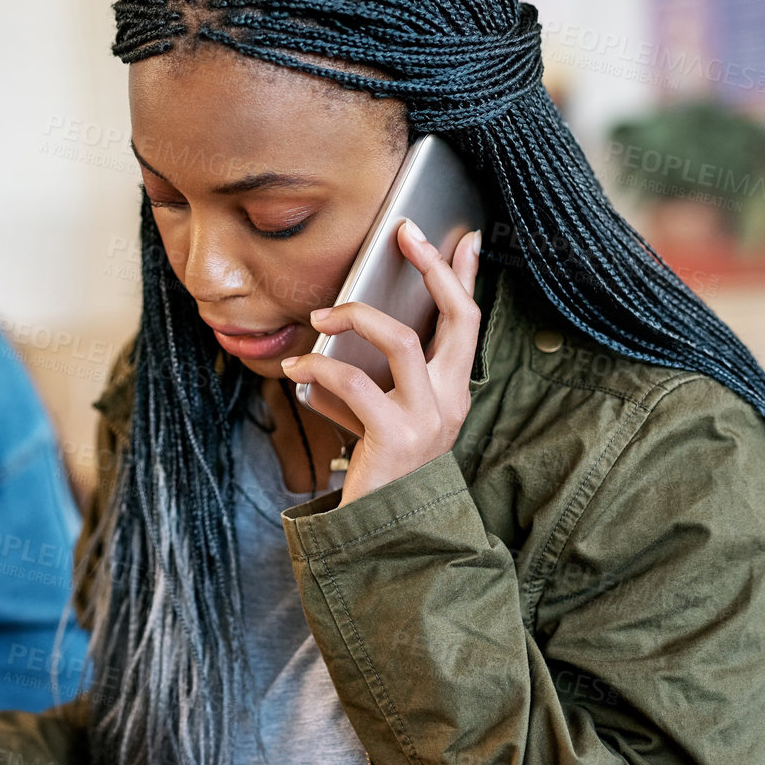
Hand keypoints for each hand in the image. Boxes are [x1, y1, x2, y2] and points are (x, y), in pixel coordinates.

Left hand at [282, 220, 481, 504]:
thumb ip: (380, 370)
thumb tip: (346, 316)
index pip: (469, 321)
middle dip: (433, 266)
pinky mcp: (395, 436)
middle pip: (457, 316)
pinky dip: (319, 365)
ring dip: (355, 315)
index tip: (465, 235)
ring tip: (321, 315)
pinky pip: (354, 381)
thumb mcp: (386, 409)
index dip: (467, 275)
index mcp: (455, 389)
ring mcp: (428, 418)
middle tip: (404, 234)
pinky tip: (296, 367)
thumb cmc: (378, 463)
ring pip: (401, 340)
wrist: (383, 530)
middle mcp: (452, 399)